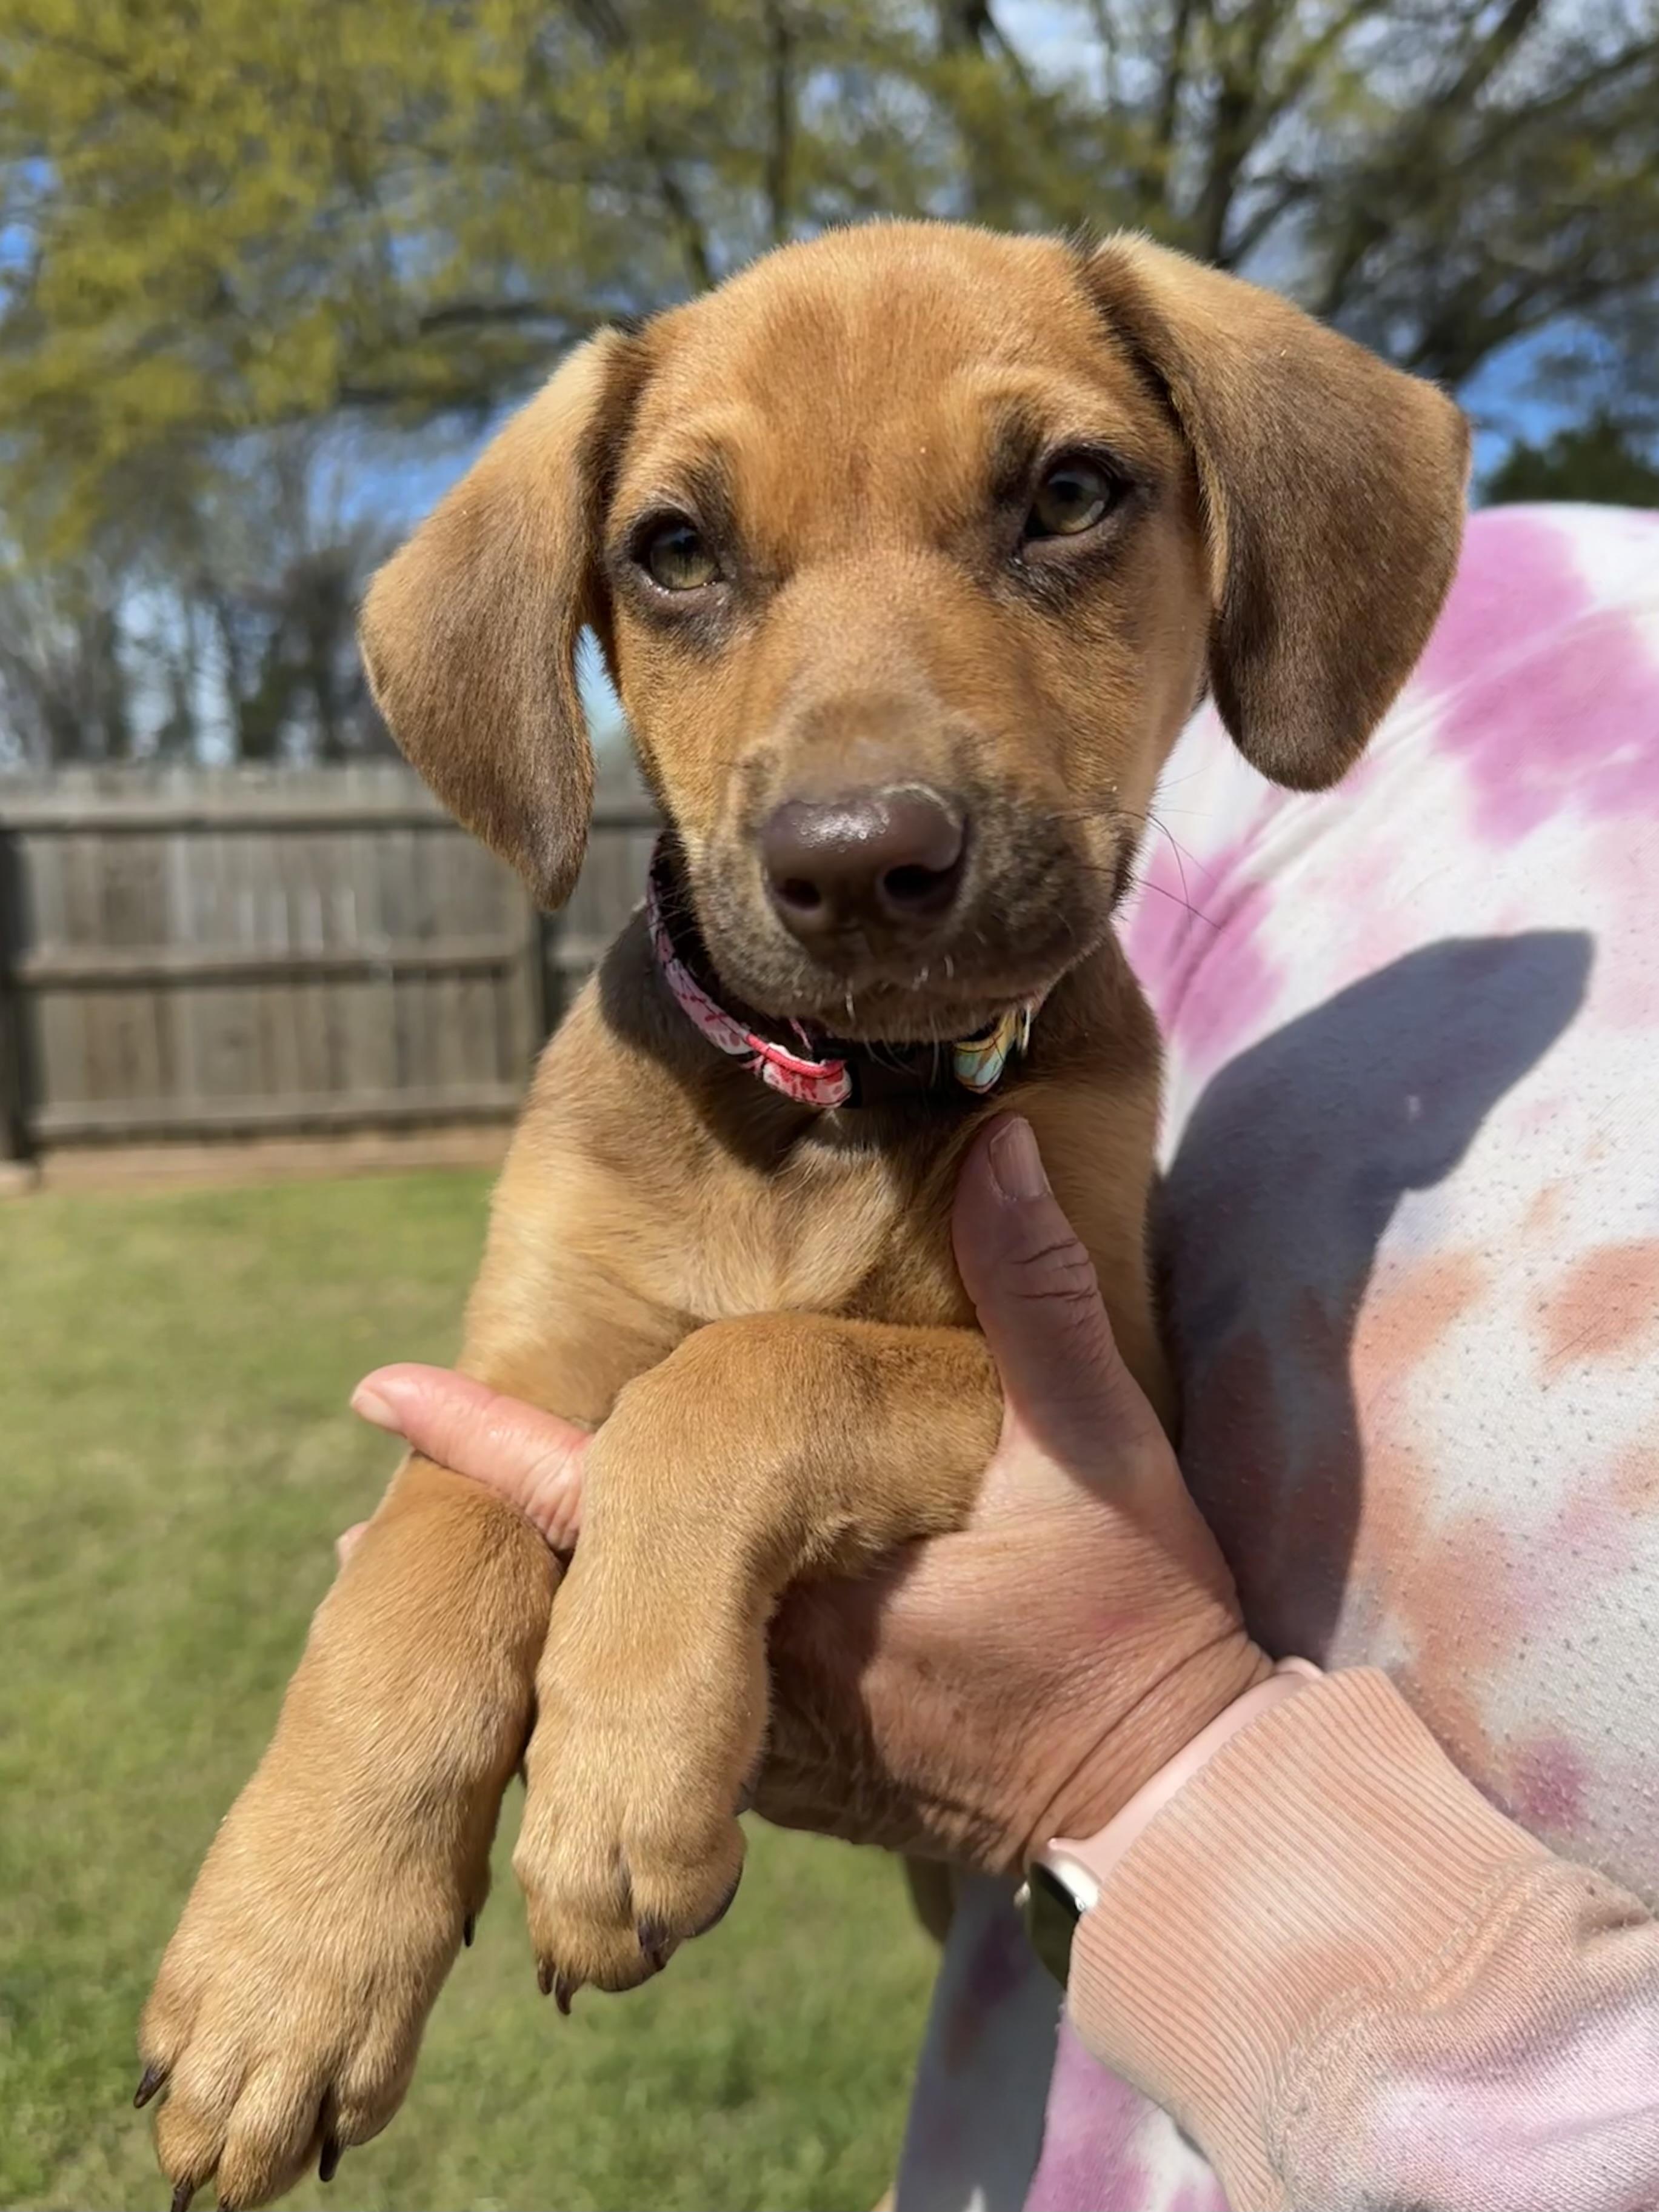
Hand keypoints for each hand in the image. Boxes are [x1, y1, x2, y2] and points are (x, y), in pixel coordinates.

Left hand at [348, 1115, 1267, 1875]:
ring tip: (417, 1603)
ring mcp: (765, 1748)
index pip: (612, 1495)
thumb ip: (1038, 1293)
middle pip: (584, 1603)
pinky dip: (606, 1701)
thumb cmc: (1132, 1614)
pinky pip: (672, 1735)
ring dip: (536, 1643)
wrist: (1167, 1803)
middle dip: (486, 1562)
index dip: (492, 1444)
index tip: (382, 1394)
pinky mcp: (788, 1793)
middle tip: (353, 1543)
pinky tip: (575, 1684)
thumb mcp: (1102, 1442)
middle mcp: (759, 1668)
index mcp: (806, 1560)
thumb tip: (1006, 1145)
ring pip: (614, 1686)